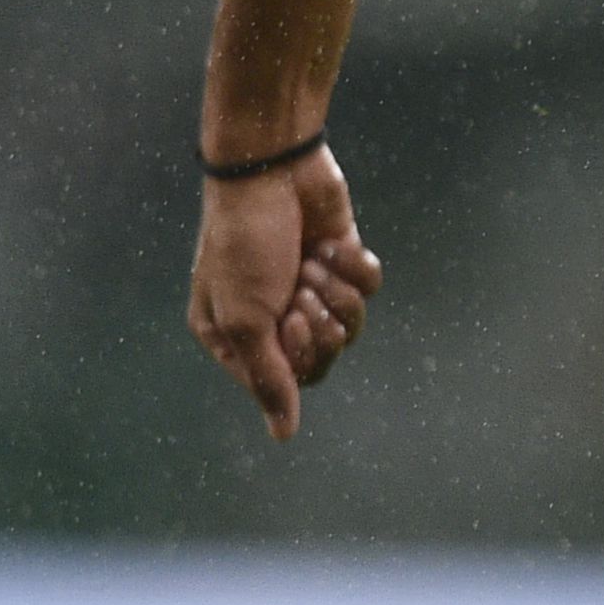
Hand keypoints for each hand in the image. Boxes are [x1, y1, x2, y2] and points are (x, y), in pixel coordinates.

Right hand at [187, 147, 381, 439]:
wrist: (272, 169)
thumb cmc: (245, 243)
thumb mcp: (245, 318)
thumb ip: (269, 379)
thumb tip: (284, 435)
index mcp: (235, 337)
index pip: (287, 382)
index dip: (300, 357)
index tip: (289, 321)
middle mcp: (272, 317)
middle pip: (325, 357)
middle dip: (321, 321)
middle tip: (300, 288)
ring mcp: (309, 288)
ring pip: (352, 323)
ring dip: (336, 291)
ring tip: (313, 262)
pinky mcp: (341, 261)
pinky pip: (368, 286)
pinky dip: (354, 264)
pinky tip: (333, 243)